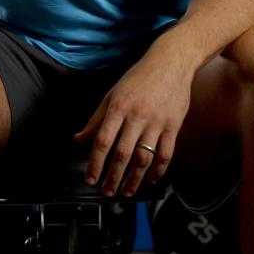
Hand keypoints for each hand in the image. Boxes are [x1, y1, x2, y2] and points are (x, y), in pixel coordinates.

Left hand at [73, 45, 192, 196]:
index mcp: (119, 106)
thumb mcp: (112, 93)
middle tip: (107, 191)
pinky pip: (166, 154)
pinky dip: (158, 170)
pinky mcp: (174, 126)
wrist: (171, 62)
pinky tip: (151, 179)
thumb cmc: (140, 76)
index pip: (103, 141)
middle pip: (122, 154)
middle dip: (112, 177)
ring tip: (126, 191)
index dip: (95, 163)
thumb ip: (96, 119)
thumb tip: (79, 139)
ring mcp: (157, 122)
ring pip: (144, 158)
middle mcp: (137, 116)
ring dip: (134, 179)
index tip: (90, 178)